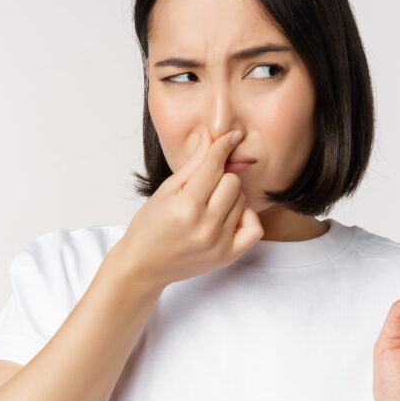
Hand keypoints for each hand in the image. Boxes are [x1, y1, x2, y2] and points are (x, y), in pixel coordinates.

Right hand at [112, 128, 263, 288]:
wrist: (144, 265)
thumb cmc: (150, 226)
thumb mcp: (166, 190)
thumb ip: (193, 163)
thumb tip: (210, 135)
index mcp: (186, 206)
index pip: (214, 166)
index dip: (222, 147)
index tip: (232, 136)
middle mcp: (205, 226)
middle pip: (232, 182)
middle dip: (220, 179)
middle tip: (203, 189)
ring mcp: (219, 243)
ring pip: (243, 201)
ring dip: (229, 199)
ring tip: (208, 207)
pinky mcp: (227, 256)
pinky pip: (255, 228)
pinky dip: (246, 218)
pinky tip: (229, 218)